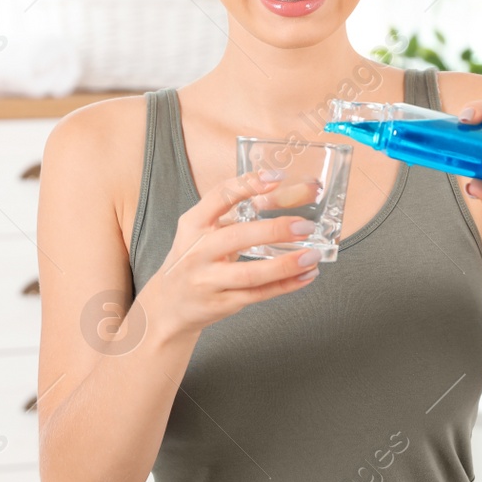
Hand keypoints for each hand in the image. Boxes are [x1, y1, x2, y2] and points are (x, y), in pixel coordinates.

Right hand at [140, 169, 325, 340]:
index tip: (277, 177)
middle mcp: (197, 251)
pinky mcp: (221, 304)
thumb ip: (234, 214)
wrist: (168, 304)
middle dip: (275, 230)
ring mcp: (208, 280)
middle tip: (306, 226)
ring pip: (251, 273)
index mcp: (193, 224)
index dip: (248, 184)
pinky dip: (285, 285)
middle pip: (238, 237)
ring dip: (286, 264)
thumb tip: (284, 193)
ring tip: (312, 255)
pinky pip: (258, 295)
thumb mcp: (202, 231)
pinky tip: (306, 275)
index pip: (219, 196)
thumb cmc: (194, 258)